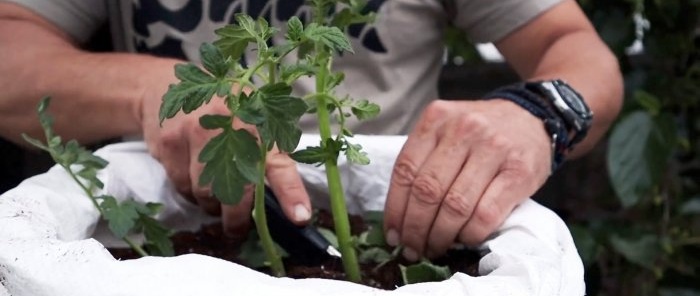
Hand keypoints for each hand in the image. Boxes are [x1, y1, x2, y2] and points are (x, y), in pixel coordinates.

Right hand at [140, 85, 311, 237]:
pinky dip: (189, 192)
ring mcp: (195, 133)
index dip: (290, 193)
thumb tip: (291, 200)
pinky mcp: (169, 143)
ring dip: (211, 204)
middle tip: (237, 229)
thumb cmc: (222, 105)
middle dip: (237, 218)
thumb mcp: (255, 116)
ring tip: (214, 194)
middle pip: (236, 190)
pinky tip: (192, 177)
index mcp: (259, 121)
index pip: (279, 163)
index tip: (299, 217)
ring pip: (205, 194)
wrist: (165, 82)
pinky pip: (182, 186)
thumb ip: (272, 151)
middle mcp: (229, 125)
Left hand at [383, 99, 551, 260]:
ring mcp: (494, 149)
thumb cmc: (479, 133)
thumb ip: (423, 160)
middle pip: (428, 191)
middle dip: (415, 229)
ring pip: (455, 206)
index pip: (405, 171)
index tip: (393, 235)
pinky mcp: (519, 172)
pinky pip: (486, 214)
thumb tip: (398, 217)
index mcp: (436, 119)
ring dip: (440, 236)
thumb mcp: (445, 131)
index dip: (395, 210)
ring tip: (434, 249)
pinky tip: (463, 240)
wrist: (530, 117)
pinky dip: (470, 235)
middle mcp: (463, 130)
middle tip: (412, 250)